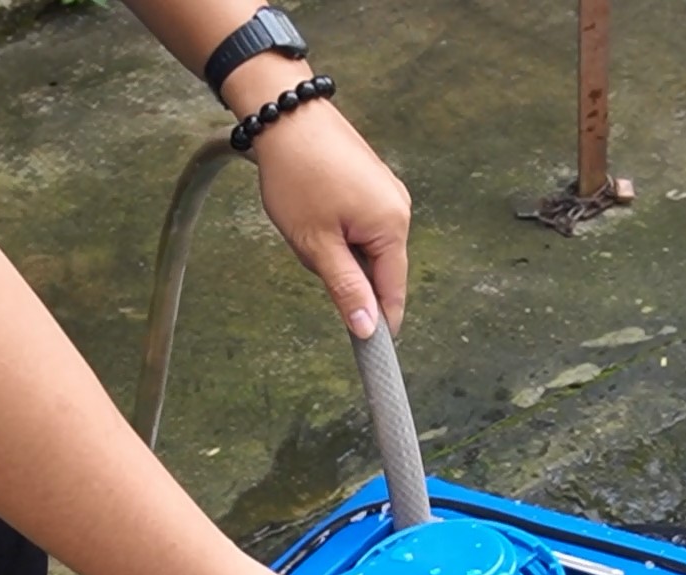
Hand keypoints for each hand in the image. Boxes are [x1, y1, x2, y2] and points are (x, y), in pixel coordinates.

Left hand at [249, 99, 411, 339]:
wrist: (286, 115)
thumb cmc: (297, 174)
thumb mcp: (316, 243)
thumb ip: (346, 288)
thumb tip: (368, 328)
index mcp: (392, 226)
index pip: (393, 292)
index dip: (379, 322)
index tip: (367, 349)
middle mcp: (399, 209)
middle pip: (379, 270)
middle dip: (345, 274)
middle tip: (311, 250)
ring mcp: (388, 194)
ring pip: (365, 248)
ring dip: (338, 251)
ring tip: (308, 223)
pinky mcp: (373, 184)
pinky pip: (360, 226)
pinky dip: (337, 231)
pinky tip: (314, 212)